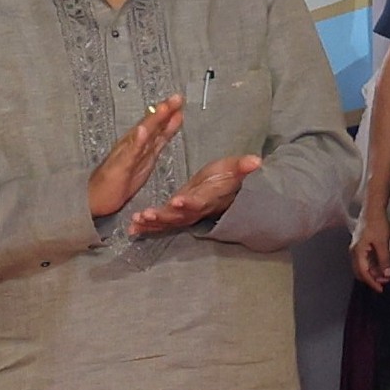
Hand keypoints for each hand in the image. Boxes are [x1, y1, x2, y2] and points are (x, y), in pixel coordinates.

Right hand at [85, 96, 184, 219]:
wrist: (94, 199)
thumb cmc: (119, 181)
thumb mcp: (146, 160)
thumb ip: (158, 142)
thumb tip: (171, 125)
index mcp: (141, 146)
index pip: (157, 127)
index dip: (169, 113)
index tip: (180, 99)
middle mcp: (132, 146)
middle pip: (150, 125)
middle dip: (163, 111)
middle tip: (176, 97)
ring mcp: (124, 155)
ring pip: (140, 134)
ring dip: (151, 120)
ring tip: (162, 108)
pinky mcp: (119, 167)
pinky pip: (129, 154)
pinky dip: (136, 142)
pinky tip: (142, 132)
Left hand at [128, 153, 260, 237]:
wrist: (223, 193)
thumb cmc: (226, 178)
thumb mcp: (233, 168)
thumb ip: (242, 166)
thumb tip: (257, 161)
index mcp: (208, 198)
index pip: (200, 201)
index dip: (190, 202)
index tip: (177, 201)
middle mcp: (195, 210)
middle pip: (179, 216)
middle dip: (163, 216)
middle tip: (147, 214)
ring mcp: (184, 216)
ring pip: (167, 222)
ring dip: (152, 223)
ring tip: (137, 221)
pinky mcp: (174, 216)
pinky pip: (160, 224)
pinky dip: (146, 227)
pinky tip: (132, 229)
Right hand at [349, 209, 389, 289]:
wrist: (374, 210)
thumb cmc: (376, 223)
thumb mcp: (383, 243)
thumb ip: (384, 259)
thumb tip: (386, 274)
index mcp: (357, 252)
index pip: (363, 272)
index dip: (372, 282)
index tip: (380, 288)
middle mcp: (355, 251)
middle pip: (361, 271)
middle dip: (373, 278)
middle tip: (385, 282)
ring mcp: (358, 248)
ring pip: (364, 266)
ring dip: (374, 272)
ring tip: (387, 274)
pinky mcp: (362, 245)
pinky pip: (367, 259)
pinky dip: (375, 264)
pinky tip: (384, 265)